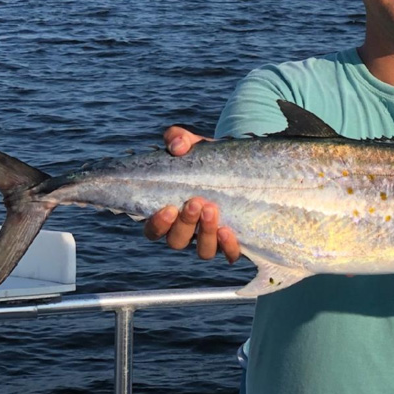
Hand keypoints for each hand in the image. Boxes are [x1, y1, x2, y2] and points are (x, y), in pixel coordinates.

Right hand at [143, 125, 240, 262]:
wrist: (239, 166)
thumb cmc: (207, 159)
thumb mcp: (193, 145)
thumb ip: (178, 138)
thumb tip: (177, 146)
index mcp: (170, 214)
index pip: (153, 230)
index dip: (157, 224)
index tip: (167, 208)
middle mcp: (188, 231)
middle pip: (177, 241)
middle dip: (185, 224)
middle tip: (196, 202)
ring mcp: (210, 239)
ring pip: (203, 251)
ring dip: (206, 234)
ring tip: (212, 209)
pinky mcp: (232, 242)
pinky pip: (229, 254)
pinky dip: (228, 247)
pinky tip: (228, 231)